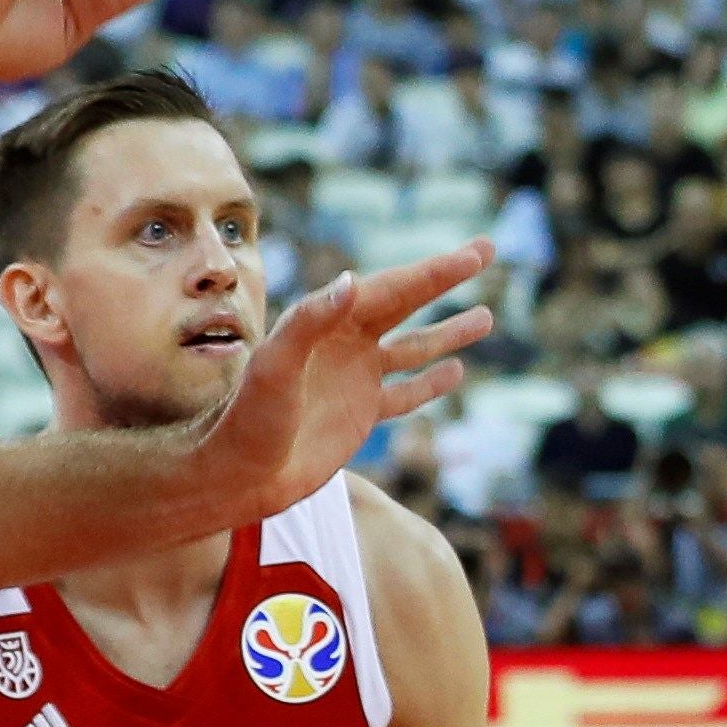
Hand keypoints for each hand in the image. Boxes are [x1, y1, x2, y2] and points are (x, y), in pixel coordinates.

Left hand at [199, 245, 496, 517]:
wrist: (239, 476)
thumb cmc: (248, 419)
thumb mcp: (274, 365)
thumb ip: (310, 320)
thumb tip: (353, 280)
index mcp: (331, 324)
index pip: (394, 288)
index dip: (436, 271)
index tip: (475, 255)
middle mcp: (348, 343)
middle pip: (409, 303)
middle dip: (446, 279)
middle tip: (487, 250)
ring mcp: (356, 378)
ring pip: (415, 347)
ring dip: (449, 332)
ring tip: (486, 316)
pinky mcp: (361, 414)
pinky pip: (406, 393)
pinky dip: (431, 382)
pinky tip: (457, 371)